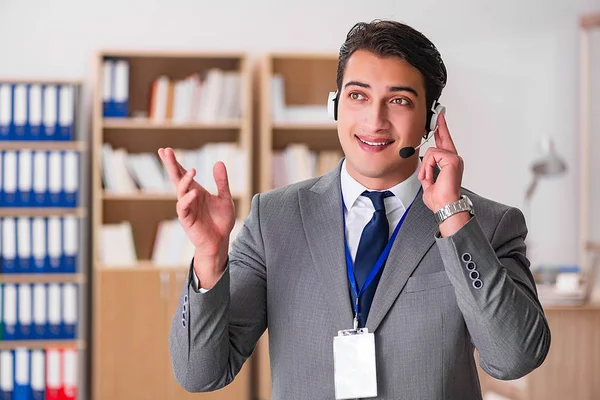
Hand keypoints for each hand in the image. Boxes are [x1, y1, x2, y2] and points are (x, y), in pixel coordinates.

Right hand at [158, 148, 234, 282]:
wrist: (221, 240)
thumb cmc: (220, 220)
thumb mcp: (225, 198)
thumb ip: (222, 182)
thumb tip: (219, 162)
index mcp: (196, 190)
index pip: (182, 174)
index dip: (174, 162)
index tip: (165, 150)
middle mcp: (188, 197)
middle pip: (176, 178)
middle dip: (171, 165)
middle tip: (165, 151)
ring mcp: (186, 208)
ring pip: (180, 191)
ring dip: (185, 181)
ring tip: (193, 171)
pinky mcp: (187, 220)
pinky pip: (184, 208)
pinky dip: (188, 199)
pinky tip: (194, 192)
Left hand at [418, 113, 468, 235]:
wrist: (445, 206)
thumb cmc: (441, 199)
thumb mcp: (429, 184)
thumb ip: (427, 175)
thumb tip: (424, 172)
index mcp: (449, 164)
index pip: (445, 144)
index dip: (442, 131)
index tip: (440, 120)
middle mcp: (454, 160)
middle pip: (444, 138)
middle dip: (440, 126)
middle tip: (439, 114)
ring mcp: (454, 159)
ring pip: (432, 151)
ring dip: (425, 166)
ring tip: (427, 177)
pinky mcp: (452, 160)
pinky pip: (432, 155)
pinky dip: (427, 167)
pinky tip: (430, 176)